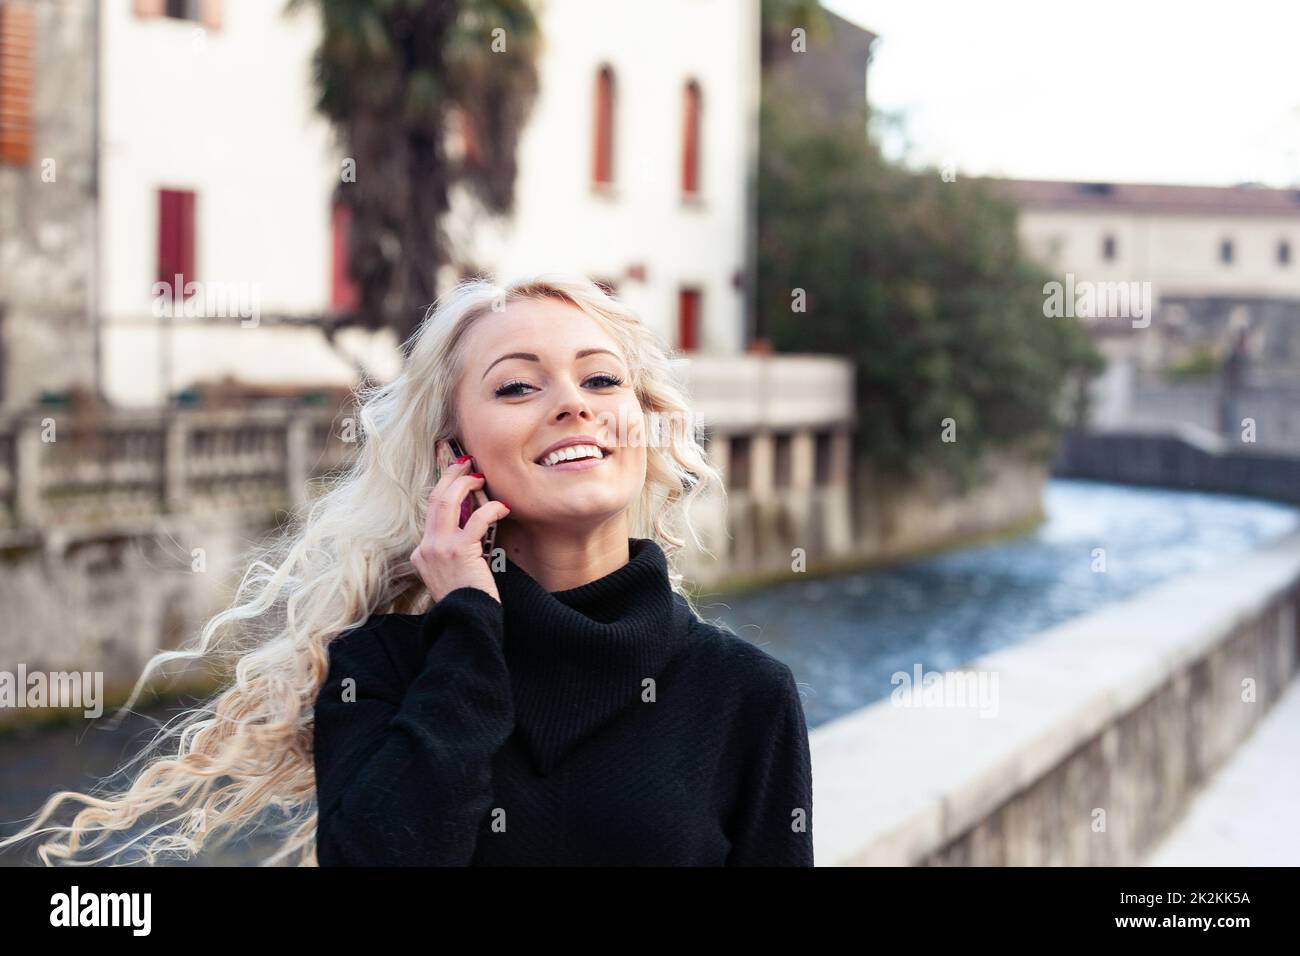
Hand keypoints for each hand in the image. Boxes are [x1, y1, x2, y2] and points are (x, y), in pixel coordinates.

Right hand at [410, 456, 510, 604]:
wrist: (465, 622)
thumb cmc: (467, 601)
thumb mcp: (452, 574)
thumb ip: (454, 552)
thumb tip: (472, 527)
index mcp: (421, 552)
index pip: (431, 512)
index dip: (445, 490)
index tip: (456, 477)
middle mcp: (425, 547)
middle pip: (435, 499)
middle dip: (450, 476)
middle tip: (465, 463)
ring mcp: (438, 548)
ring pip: (447, 501)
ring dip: (465, 484)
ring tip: (480, 476)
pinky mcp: (458, 551)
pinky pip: (475, 519)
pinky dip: (491, 509)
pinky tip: (503, 508)